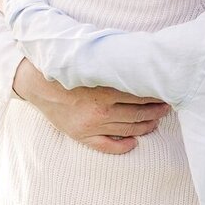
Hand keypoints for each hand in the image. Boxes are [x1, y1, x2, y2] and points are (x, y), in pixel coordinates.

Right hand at [10, 59, 168, 153]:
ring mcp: (91, 125)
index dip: (157, 94)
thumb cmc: (67, 69)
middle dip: (157, 110)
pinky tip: (134, 142)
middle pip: (139, 113)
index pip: (140, 95)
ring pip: (129, 129)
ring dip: (147, 126)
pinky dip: (124, 146)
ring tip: (157, 120)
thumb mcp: (92, 63)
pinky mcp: (82, 135)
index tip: (167, 92)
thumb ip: (114, 65)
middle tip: (168, 106)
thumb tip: (139, 58)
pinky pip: (108, 146)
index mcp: (104, 90)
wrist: (37, 83)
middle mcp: (100, 110)